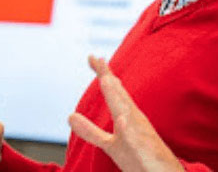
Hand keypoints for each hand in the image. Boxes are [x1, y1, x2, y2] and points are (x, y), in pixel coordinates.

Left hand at [68, 56, 183, 171]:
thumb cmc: (140, 158)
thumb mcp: (111, 144)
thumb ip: (91, 131)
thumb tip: (70, 116)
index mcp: (126, 117)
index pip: (114, 92)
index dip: (103, 74)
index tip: (92, 58)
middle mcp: (135, 121)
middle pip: (120, 96)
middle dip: (108, 77)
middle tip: (96, 58)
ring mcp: (141, 135)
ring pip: (128, 112)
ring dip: (118, 96)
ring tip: (106, 79)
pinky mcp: (146, 151)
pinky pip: (137, 139)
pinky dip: (129, 128)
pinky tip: (121, 119)